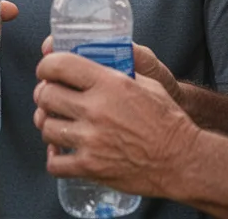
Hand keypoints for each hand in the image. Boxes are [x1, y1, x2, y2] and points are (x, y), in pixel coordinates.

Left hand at [32, 52, 199, 197]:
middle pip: (45, 95)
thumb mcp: (146, 83)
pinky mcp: (91, 167)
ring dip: (49, 125)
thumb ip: (116, 71)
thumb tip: (92, 60)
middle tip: (50, 98)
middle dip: (44, 95)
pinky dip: (54, 158)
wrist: (183, 161)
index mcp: (109, 84)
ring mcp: (91, 140)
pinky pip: (54, 163)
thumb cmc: (168, 121)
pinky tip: (62, 152)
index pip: (58, 65)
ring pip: (46, 128)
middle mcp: (96, 110)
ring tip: (59, 125)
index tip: (46, 71)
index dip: (46, 66)